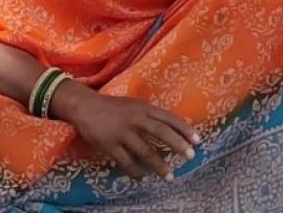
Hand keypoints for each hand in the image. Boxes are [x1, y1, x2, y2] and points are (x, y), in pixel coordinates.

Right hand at [55, 89, 199, 180]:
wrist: (84, 106)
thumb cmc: (112, 106)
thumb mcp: (133, 105)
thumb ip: (149, 115)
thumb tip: (171, 129)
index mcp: (142, 107)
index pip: (168, 118)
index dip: (184, 129)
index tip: (197, 140)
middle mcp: (134, 118)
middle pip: (160, 132)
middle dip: (177, 145)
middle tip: (190, 156)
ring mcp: (121, 132)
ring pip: (145, 151)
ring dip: (159, 165)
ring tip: (170, 176)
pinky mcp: (109, 144)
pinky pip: (125, 161)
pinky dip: (136, 172)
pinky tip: (144, 178)